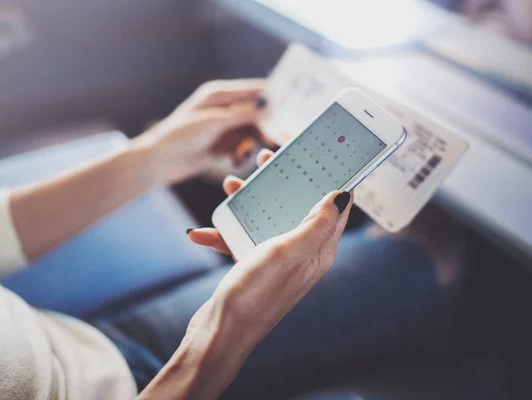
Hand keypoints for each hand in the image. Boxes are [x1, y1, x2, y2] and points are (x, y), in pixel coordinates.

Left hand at [136, 79, 264, 183]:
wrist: (159, 161)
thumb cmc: (180, 135)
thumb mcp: (214, 122)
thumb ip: (242, 114)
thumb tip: (268, 105)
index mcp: (220, 95)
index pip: (253, 90)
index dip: (272, 97)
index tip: (290, 108)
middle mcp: (223, 110)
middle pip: (256, 114)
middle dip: (264, 127)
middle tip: (272, 140)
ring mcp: (223, 129)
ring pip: (250, 134)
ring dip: (251, 144)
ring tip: (244, 154)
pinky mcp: (221, 147)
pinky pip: (241, 149)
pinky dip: (242, 155)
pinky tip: (236, 161)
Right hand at [188, 148, 353, 356]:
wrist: (220, 334)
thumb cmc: (256, 294)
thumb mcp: (289, 251)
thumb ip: (317, 223)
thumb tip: (343, 196)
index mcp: (317, 250)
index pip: (333, 208)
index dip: (328, 179)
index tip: (317, 155)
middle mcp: (300, 254)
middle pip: (296, 207)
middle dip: (282, 182)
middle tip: (267, 159)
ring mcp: (275, 261)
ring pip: (266, 218)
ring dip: (247, 202)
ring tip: (229, 185)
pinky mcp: (253, 266)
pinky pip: (241, 240)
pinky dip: (223, 233)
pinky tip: (200, 232)